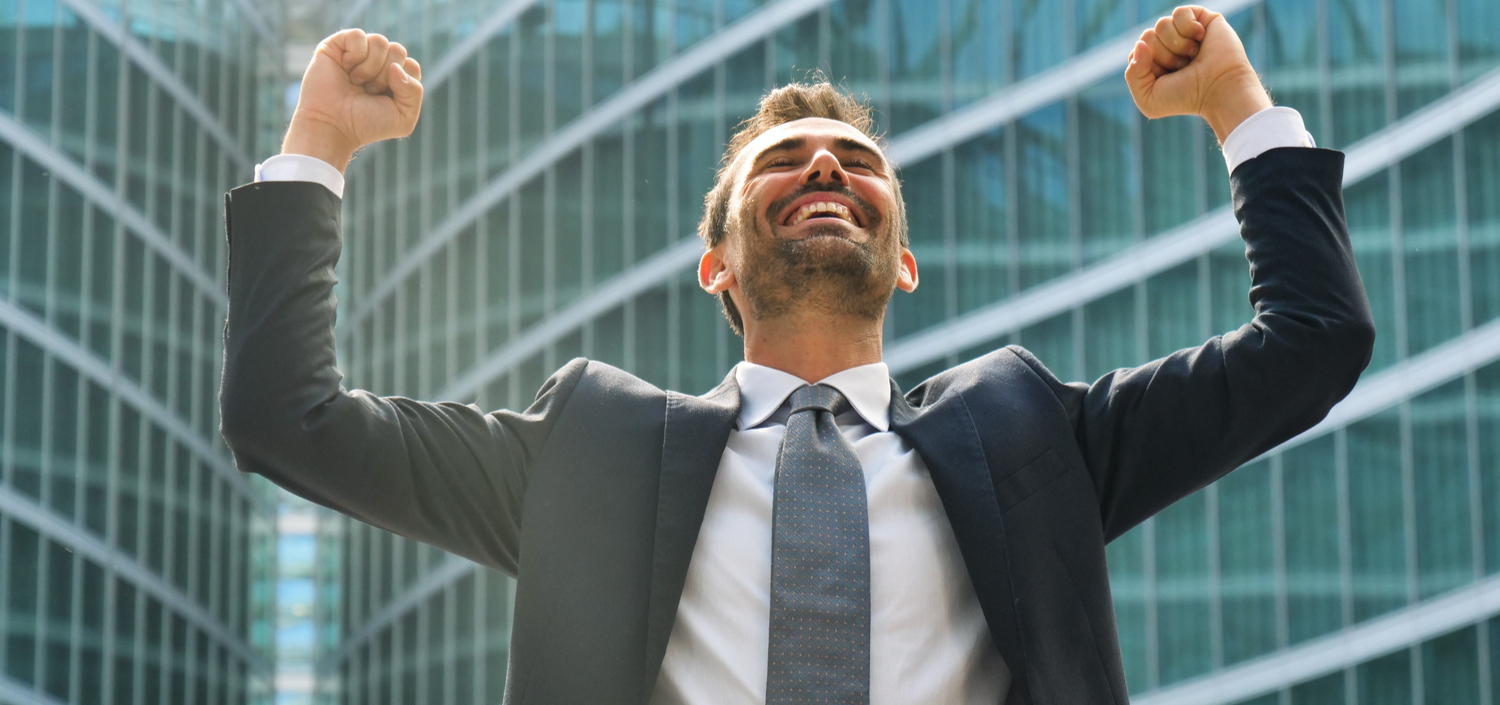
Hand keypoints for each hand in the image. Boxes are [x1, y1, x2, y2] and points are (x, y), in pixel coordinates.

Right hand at [281, 29, 423, 172]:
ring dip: (370, 67)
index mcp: (395, 77)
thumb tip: (395, 66)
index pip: (411, 66)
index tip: (385, 98)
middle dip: (385, 75)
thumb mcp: (404, 116)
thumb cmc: (366, 124)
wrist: (333, 126)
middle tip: (369, 91)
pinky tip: (345, 68)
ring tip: (356, 82)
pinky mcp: (338, 45)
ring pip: (380, 41)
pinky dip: (355, 55)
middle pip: (398, 50)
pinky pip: (358, 35)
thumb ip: (414, 91)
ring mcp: (358, 52)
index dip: (402, 83)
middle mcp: (378, 62)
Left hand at [1124, 6, 1271, 142]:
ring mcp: (1184, 32)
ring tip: (1193, 56)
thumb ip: (1132, 74)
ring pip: (1161, 24)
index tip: (1167, 78)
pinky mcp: (1201, 19)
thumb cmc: (1185, 98)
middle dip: (1163, 55)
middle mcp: (1167, 45)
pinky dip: (1188, 27)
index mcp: (1153, 62)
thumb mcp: (1148, 99)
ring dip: (1177, 44)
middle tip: (1183, 67)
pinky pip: (1180, 12)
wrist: (1218, 90)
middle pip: (1147, 36)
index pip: (1135, 52)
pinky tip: (1200, 38)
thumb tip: (1140, 43)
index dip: (1148, 66)